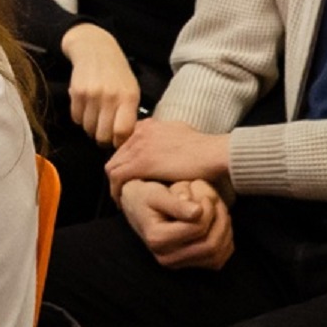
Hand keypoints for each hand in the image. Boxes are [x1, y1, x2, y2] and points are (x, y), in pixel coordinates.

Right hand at [60, 23, 141, 146]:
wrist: (95, 49)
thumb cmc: (117, 74)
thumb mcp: (131, 90)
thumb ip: (129, 113)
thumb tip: (124, 140)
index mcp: (128, 97)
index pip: (123, 131)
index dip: (119, 143)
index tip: (118, 142)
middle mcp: (110, 97)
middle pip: (103, 135)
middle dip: (104, 139)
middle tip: (105, 133)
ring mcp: (92, 94)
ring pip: (88, 129)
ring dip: (91, 128)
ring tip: (96, 118)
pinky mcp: (76, 92)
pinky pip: (76, 118)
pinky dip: (81, 118)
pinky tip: (86, 108)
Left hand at [107, 118, 231, 192]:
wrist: (214, 153)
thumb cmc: (205, 148)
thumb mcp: (182, 134)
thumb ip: (168, 138)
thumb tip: (167, 146)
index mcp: (149, 125)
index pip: (126, 144)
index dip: (127, 161)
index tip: (131, 175)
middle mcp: (139, 132)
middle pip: (118, 155)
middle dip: (119, 173)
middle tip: (124, 189)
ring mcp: (138, 146)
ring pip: (113, 165)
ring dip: (116, 183)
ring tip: (122, 197)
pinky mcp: (140, 163)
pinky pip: (117, 177)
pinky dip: (116, 190)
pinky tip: (122, 201)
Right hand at [119, 179, 233, 268]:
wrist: (136, 207)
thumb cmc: (145, 196)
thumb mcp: (155, 193)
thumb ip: (175, 203)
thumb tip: (197, 212)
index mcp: (157, 239)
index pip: (198, 228)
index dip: (207, 207)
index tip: (201, 190)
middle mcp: (167, 258)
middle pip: (211, 245)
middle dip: (220, 219)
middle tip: (213, 198)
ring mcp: (179, 265)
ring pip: (218, 254)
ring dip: (224, 229)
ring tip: (215, 208)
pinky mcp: (190, 266)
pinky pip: (219, 259)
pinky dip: (224, 240)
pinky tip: (216, 222)